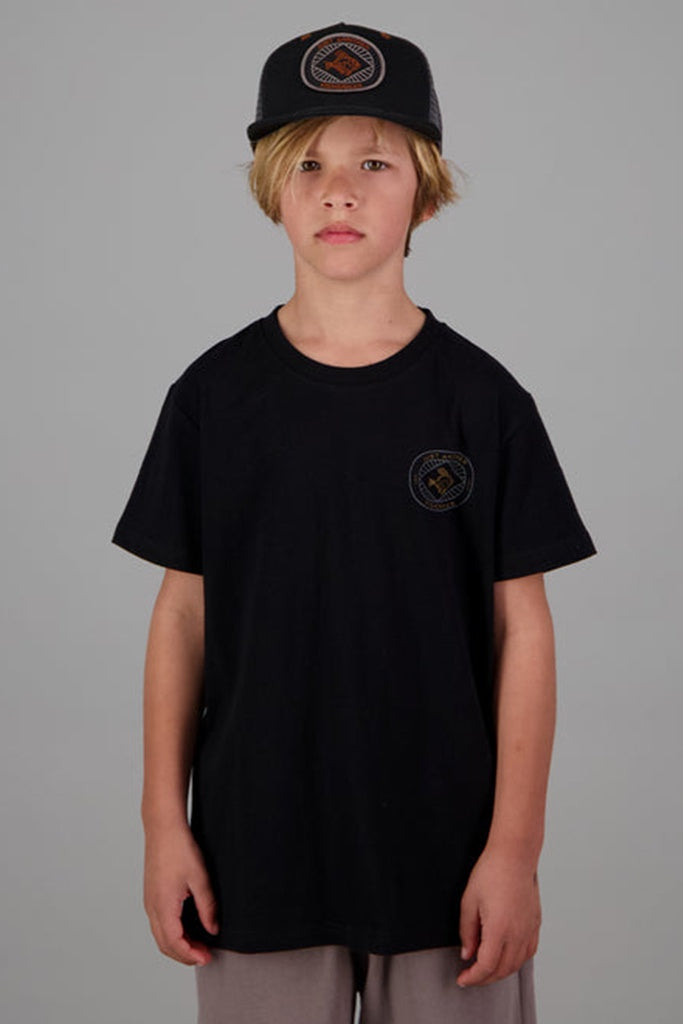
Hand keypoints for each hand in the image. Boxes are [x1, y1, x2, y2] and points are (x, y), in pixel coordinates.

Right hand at [143, 821, 219, 966]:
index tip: (206, 958)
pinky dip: (172, 933)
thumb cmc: (180, 848)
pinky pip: (159, 923)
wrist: (163, 827)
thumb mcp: (200, 878)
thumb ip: (207, 907)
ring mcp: (149, 901)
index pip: (174, 943)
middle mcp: (152, 907)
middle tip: (205, 955)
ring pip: (160, 935)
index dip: (190, 955)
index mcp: (163, 905)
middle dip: (184, 954)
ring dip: (178, 944)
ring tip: (199, 943)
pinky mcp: (151, 894)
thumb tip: (212, 929)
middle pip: (164, 944)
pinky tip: (188, 927)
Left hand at [456, 845, 540, 986]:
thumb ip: (466, 932)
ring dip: (500, 971)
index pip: (486, 966)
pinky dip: (516, 961)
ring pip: (517, 964)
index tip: (462, 979)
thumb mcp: (469, 901)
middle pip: (502, 970)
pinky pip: (528, 952)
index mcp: (499, 929)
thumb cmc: (491, 872)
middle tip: (470, 976)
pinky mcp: (535, 923)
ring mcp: (529, 929)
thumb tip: (467, 954)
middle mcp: (518, 934)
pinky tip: (506, 957)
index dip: (473, 977)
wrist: (514, 855)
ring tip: (485, 968)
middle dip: (484, 978)